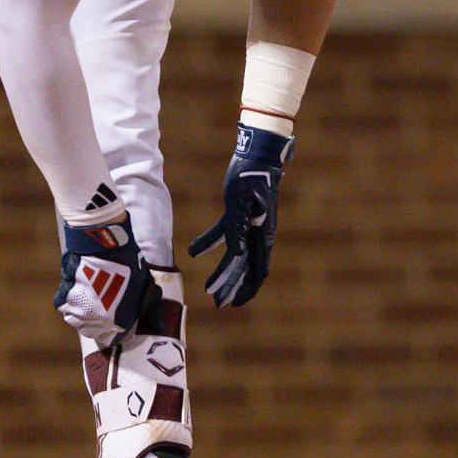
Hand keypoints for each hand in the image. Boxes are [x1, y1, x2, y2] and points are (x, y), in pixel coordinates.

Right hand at [54, 205, 161, 346]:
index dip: (112, 330)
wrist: (106, 245)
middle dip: (95, 322)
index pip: (111, 338)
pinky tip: (76, 289)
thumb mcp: (145, 287)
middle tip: (100, 306)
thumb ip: (149, 309)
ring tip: (88, 296)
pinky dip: (67, 300)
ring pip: (75, 319)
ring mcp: (79, 308)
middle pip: (90, 331)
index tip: (113, 321)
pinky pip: (63, 304)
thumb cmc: (130, 265)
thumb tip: (159, 326)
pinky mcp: (65, 294)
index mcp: (118, 321)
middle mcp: (96, 320)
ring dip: (80, 311)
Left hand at [188, 123, 289, 306]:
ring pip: (237, 255)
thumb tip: (237, 254)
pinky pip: (225, 233)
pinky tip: (194, 251)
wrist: (255, 154)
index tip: (235, 302)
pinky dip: (211, 243)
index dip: (247, 287)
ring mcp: (249, 224)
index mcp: (263, 232)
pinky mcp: (238, 214)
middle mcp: (258, 232)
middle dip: (233, 286)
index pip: (258, 268)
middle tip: (218, 302)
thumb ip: (238, 226)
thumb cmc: (250, 175)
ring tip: (209, 289)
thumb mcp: (241, 200)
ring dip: (224, 272)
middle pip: (247, 266)